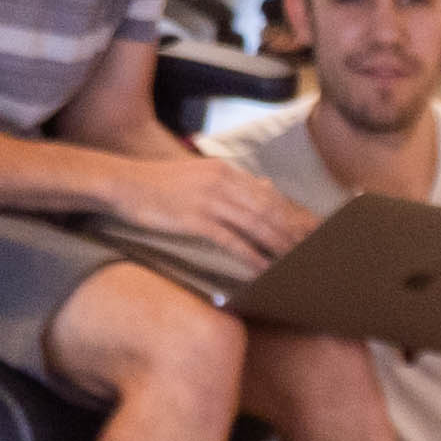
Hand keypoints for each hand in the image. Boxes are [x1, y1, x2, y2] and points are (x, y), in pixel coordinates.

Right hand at [93, 146, 308, 269]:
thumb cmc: (158, 184)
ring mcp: (210, 200)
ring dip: (279, 246)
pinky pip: (231, 241)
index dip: (295, 214)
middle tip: (318, 251)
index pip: (270, 195)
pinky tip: (263, 269)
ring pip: (256, 225)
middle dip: (296, 232)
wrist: (122, 183)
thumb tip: (265, 187)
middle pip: (270, 210)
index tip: (316, 231)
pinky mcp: (195, 219)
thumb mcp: (199, 175)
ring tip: (298, 264)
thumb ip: (232, 183)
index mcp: (226, 171)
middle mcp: (223, 182)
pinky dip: (250, 256)